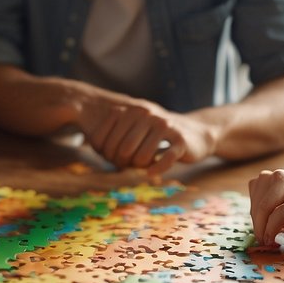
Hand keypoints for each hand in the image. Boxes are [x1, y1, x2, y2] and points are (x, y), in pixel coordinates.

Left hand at [77, 93, 214, 171]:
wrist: (196, 134)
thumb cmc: (157, 136)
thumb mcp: (134, 130)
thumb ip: (112, 134)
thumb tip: (87, 142)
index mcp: (132, 110)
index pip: (106, 139)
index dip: (106, 154)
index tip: (115, 159)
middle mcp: (147, 114)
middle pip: (123, 150)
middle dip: (124, 163)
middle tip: (131, 165)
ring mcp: (165, 126)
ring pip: (141, 157)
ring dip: (141, 166)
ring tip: (144, 164)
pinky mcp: (180, 140)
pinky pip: (164, 161)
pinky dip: (156, 170)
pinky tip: (152, 172)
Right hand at [248, 169, 283, 249]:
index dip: (275, 224)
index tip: (269, 242)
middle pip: (270, 191)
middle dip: (261, 217)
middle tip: (262, 239)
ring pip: (259, 185)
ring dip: (256, 210)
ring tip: (262, 230)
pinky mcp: (274, 178)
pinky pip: (256, 185)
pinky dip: (254, 202)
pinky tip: (262, 218)